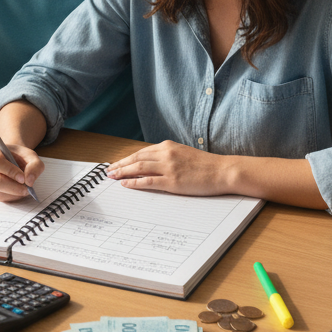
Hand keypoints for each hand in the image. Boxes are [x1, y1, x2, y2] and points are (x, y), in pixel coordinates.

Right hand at [0, 143, 43, 201]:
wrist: (11, 159)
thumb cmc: (19, 157)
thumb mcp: (31, 156)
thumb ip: (35, 165)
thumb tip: (29, 181)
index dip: (10, 172)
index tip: (23, 178)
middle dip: (13, 188)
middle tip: (26, 189)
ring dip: (13, 194)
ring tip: (23, 189)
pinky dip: (9, 197)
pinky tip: (16, 191)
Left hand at [106, 140, 230, 194]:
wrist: (223, 171)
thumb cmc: (206, 165)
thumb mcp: (183, 154)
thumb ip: (167, 156)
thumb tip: (151, 163)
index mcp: (168, 146)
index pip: (141, 152)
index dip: (126, 158)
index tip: (116, 163)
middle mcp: (165, 154)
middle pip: (136, 158)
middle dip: (120, 165)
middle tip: (108, 171)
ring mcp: (168, 167)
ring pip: (138, 168)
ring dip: (123, 173)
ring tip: (112, 177)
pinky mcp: (172, 181)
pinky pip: (148, 181)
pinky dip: (134, 182)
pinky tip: (125, 184)